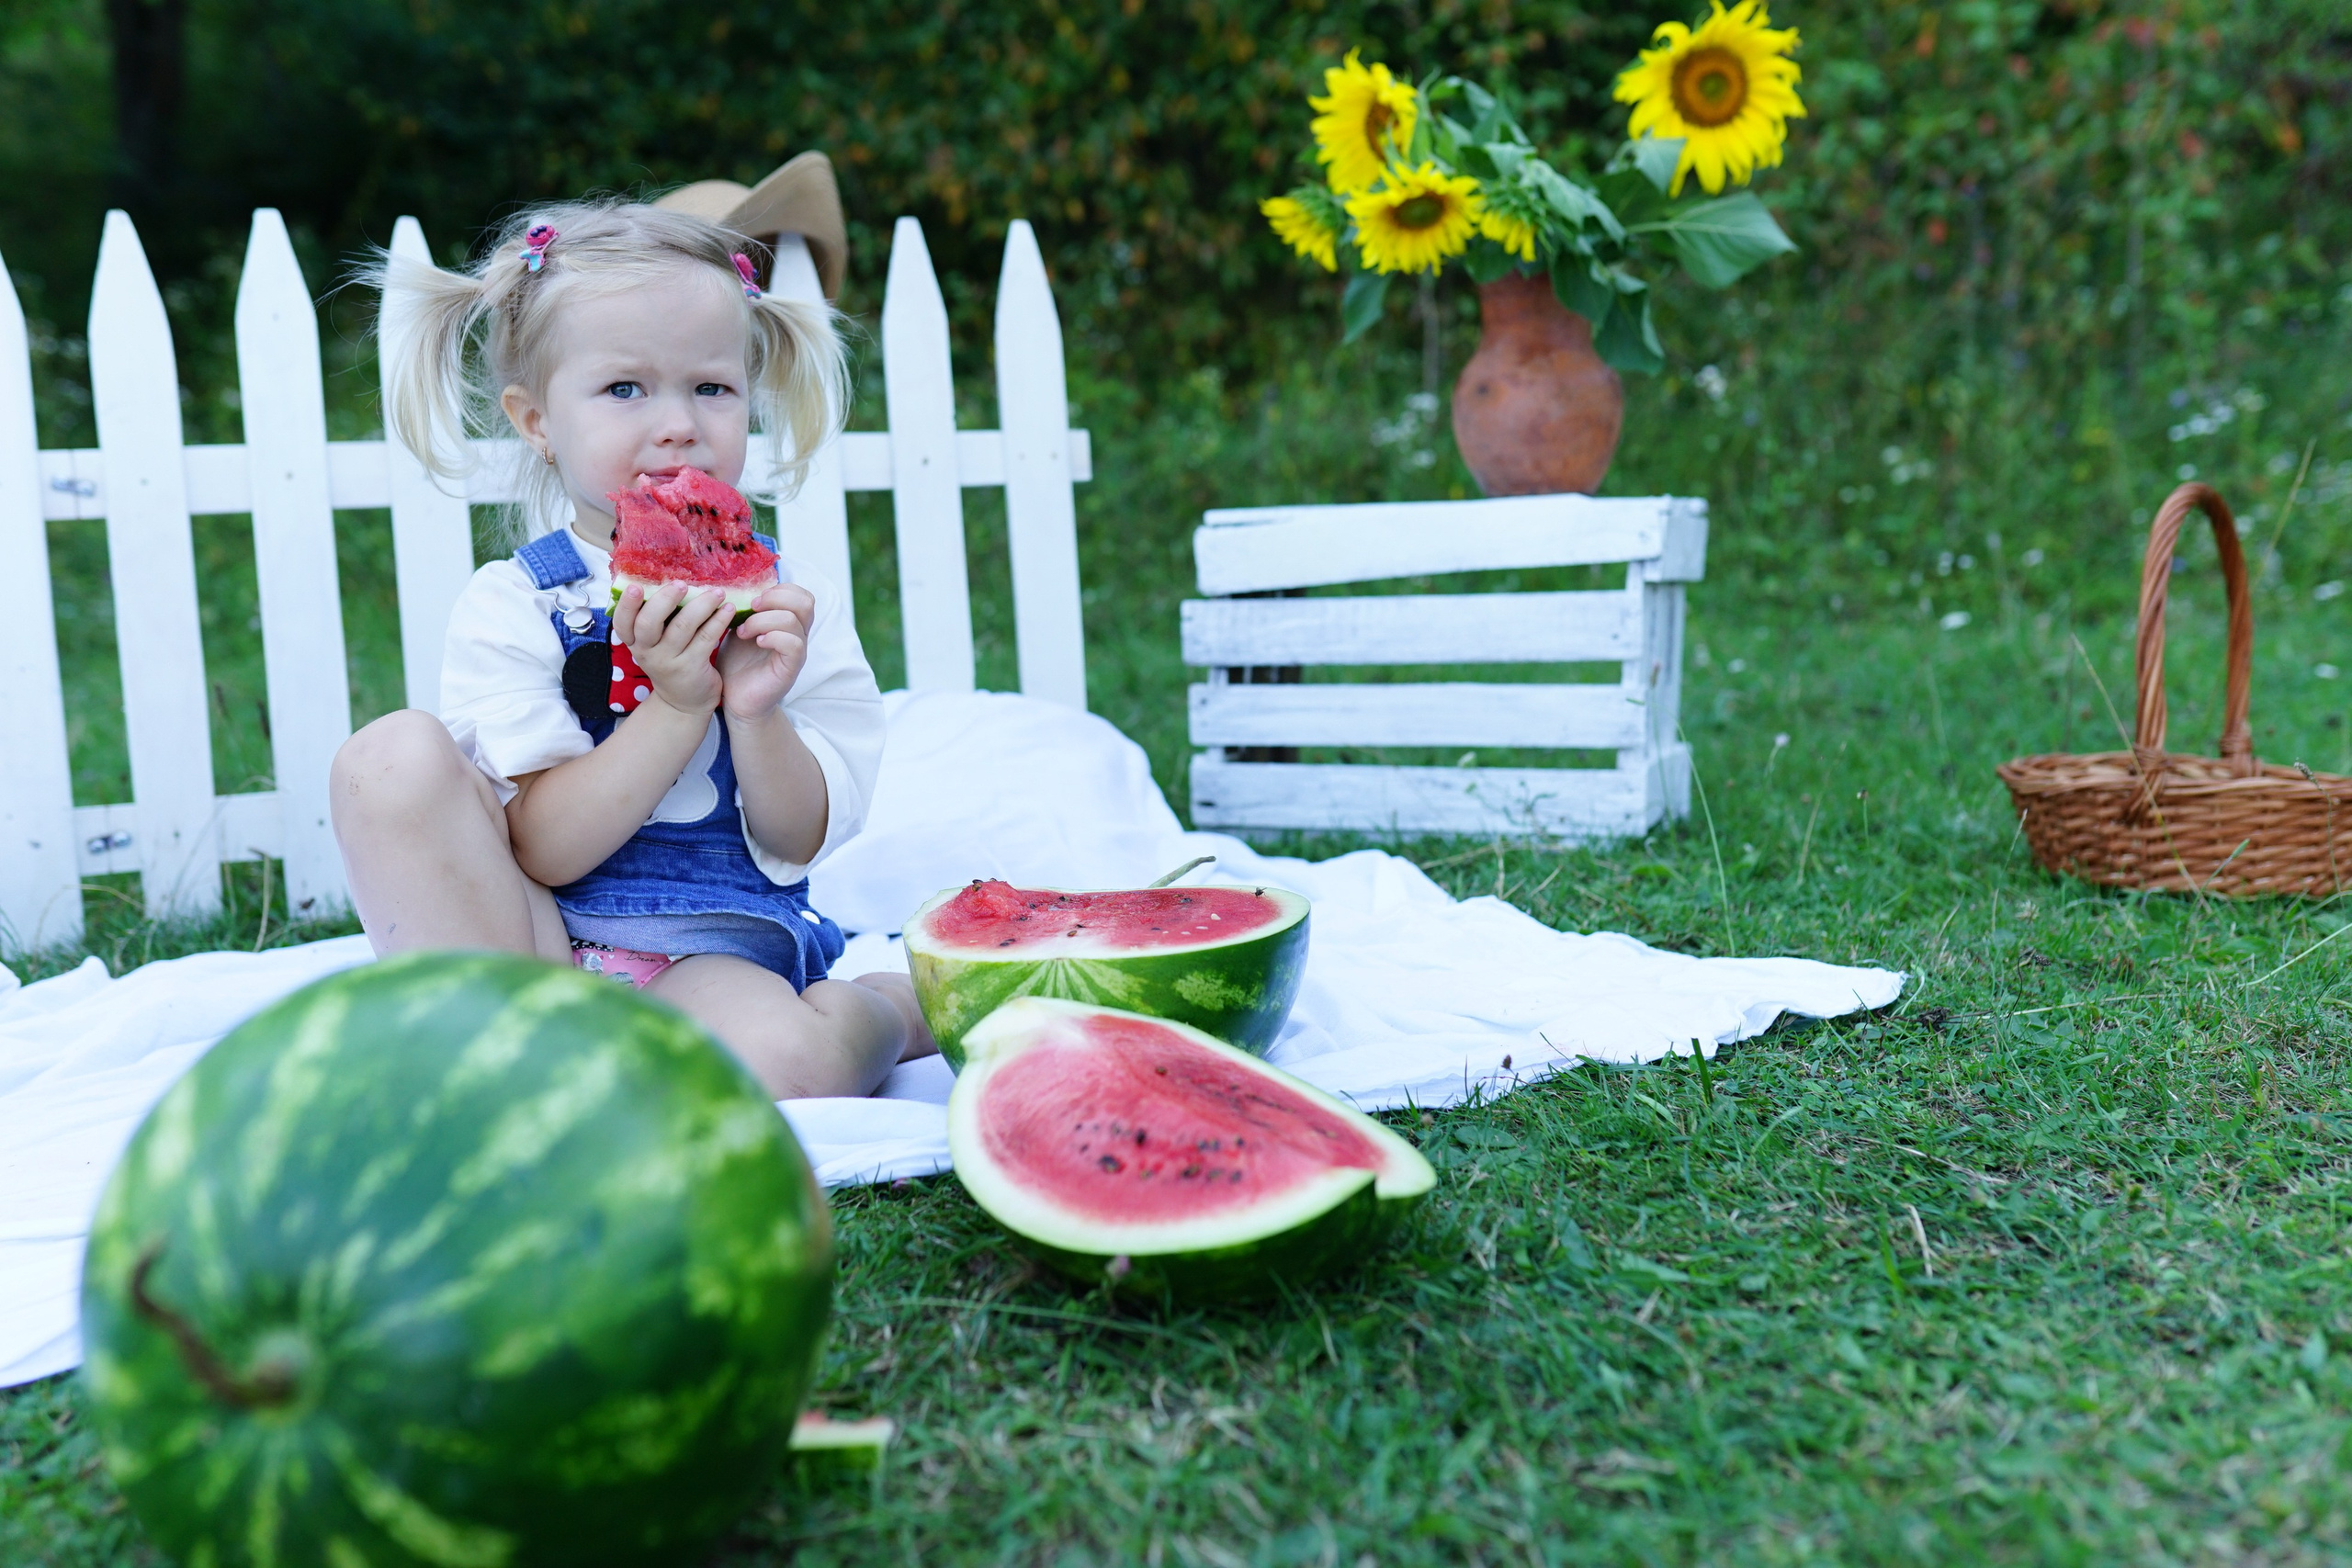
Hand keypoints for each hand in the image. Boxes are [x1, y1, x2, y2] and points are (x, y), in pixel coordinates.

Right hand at [612, 582, 728, 716]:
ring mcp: (670, 662)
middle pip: (649, 623)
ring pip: (682, 627)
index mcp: (635, 643)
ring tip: (717, 592)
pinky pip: (706, 638)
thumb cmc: (670, 661)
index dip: (627, 605)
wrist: (684, 702)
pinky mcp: (693, 668)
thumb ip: (656, 619)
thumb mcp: (654, 645)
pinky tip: (728, 609)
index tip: (635, 586)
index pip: (622, 624)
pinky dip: (718, 620)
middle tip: (681, 584)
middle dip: (665, 600)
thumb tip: (670, 579)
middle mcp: (648, 653)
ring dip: (701, 605)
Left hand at [718, 583, 816, 719]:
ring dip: (763, 620)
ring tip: (742, 632)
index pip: (801, 594)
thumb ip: (744, 610)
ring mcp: (797, 652)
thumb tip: (734, 586)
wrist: (735, 699)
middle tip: (751, 608)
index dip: (780, 589)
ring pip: (793, 620)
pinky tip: (755, 642)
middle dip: (775, 598)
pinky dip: (772, 637)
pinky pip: (793, 644)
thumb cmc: (737, 664)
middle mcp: (798, 635)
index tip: (753, 597)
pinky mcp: (791, 668)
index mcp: (788, 623)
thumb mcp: (738, 629)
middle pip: (805, 601)